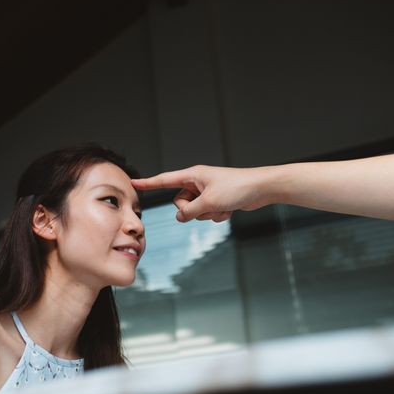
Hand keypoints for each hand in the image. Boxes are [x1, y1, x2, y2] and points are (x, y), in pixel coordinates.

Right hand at [131, 165, 268, 221]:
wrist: (261, 188)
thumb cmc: (237, 188)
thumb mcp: (209, 202)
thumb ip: (189, 212)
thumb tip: (180, 217)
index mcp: (192, 175)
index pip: (164, 180)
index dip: (148, 183)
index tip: (133, 183)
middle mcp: (197, 182)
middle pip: (180, 202)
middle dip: (192, 210)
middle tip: (208, 207)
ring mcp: (206, 192)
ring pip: (194, 211)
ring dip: (207, 214)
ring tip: (222, 208)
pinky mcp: (215, 200)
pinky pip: (206, 213)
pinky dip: (216, 215)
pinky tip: (229, 210)